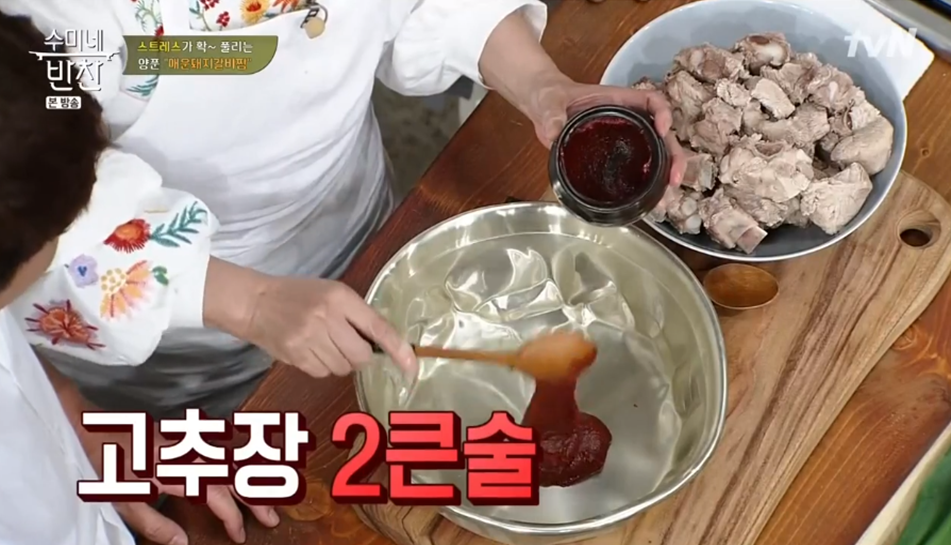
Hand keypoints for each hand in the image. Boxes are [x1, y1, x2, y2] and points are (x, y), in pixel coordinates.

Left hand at [81, 426, 277, 544]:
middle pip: (235, 475)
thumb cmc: (105, 464)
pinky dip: (238, 461)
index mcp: (181, 471)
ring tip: (270, 495)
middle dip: (258, 497)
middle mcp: (191, 454)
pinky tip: (242, 468)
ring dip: (253, 478)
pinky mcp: (183, 439)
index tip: (241, 536)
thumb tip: (183, 544)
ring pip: (232, 460)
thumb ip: (155, 525)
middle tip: (274, 518)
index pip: (218, 496)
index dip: (232, 518)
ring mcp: (189, 443)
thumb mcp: (124, 501)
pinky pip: (220, 450)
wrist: (90, 424)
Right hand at [245, 276, 415, 377]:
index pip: (378, 328)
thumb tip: (385, 344)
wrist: (256, 303)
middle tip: (348, 343)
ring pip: (343, 368)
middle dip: (361, 356)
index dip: (398, 350)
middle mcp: (326, 318)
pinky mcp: (296, 356)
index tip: (412, 366)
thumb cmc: (300, 295)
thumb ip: (358, 315)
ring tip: (325, 344)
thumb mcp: (333, 293)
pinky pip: (324, 373)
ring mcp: (309, 339)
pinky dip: (323, 366)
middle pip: (362, 356)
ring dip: (341, 361)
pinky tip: (311, 350)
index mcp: (340, 298)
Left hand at [527, 78, 685, 186]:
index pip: (652, 101)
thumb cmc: (550, 96)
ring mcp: (624, 138)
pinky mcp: (614, 155)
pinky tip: (649, 201)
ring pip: (655, 153)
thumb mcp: (549, 102)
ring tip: (666, 198)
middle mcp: (627, 118)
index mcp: (618, 100)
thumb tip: (553, 132)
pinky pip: (637, 167)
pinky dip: (647, 183)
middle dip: (673, 155)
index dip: (663, 113)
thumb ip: (551, 114)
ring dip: (665, 174)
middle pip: (662, 134)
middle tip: (674, 179)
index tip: (663, 130)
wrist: (543, 106)